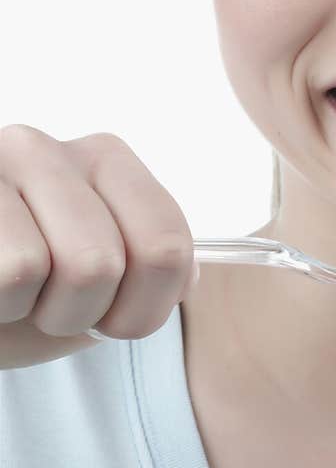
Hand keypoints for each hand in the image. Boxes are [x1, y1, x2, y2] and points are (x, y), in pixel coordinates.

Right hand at [0, 125, 197, 368]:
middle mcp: (47, 148)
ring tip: (12, 294)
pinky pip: (4, 275)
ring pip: (39, 269)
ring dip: (29, 310)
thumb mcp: (103, 285)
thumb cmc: (27, 292)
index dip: (144, 311)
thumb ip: (157, 270)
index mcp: (106, 160)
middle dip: (76, 314)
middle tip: (46, 306)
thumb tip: (186, 275)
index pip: (167, 247)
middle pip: (101, 264)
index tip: (113, 319)